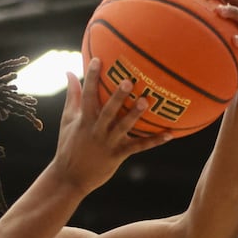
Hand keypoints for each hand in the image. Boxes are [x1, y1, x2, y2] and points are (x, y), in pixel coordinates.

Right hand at [51, 57, 170, 194]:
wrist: (70, 178)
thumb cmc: (69, 145)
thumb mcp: (67, 120)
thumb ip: (72, 96)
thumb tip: (70, 71)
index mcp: (84, 120)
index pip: (87, 95)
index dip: (91, 78)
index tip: (97, 59)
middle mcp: (96, 130)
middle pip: (107, 111)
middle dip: (117, 97)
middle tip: (128, 81)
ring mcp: (108, 143)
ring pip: (123, 128)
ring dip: (135, 116)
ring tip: (146, 102)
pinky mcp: (117, 156)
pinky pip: (138, 147)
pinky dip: (154, 141)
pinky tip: (170, 134)